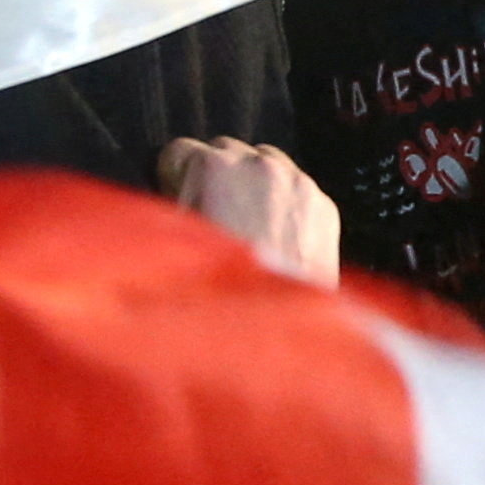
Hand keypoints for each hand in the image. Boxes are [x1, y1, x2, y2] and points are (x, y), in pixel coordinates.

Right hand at [163, 135, 340, 283]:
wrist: (276, 334)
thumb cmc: (215, 297)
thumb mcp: (169, 247)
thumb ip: (165, 212)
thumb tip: (160, 206)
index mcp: (210, 168)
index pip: (180, 151)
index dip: (174, 178)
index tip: (176, 196)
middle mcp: (257, 165)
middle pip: (227, 151)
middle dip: (217, 177)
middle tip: (213, 216)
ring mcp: (296, 181)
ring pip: (268, 165)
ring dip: (255, 186)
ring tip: (248, 228)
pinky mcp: (324, 204)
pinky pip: (299, 190)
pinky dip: (288, 206)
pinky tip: (278, 240)